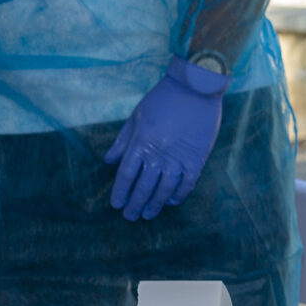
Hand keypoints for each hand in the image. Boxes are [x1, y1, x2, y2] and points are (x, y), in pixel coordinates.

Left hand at [105, 58, 228, 220]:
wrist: (195, 88)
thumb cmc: (163, 99)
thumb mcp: (136, 116)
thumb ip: (122, 141)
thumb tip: (108, 162)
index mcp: (141, 142)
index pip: (126, 175)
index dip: (120, 192)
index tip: (117, 204)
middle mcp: (158, 154)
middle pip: (143, 186)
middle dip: (135, 204)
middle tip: (130, 216)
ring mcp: (179, 157)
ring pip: (164, 189)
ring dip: (155, 204)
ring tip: (148, 214)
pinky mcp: (197, 158)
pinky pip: (187, 183)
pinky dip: (178, 195)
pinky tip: (171, 201)